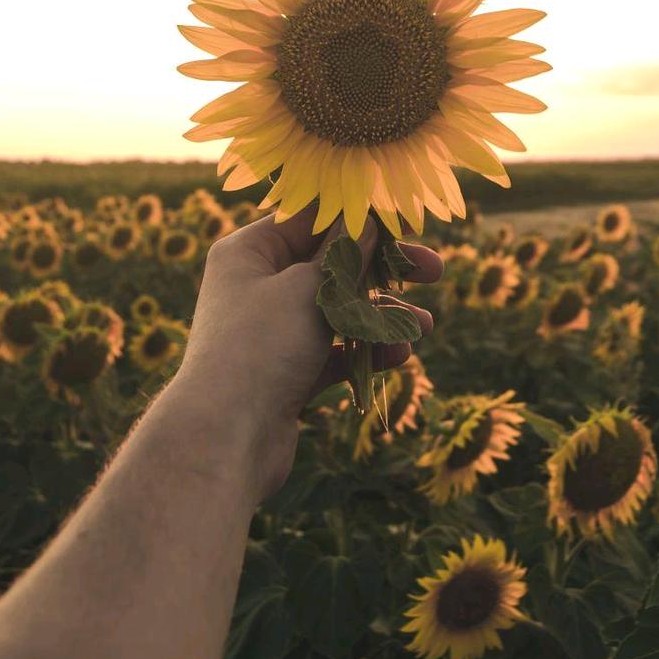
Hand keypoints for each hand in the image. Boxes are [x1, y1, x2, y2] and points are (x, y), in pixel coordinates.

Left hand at [178, 205, 442, 499]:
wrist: (225, 440)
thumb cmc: (261, 347)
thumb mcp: (308, 288)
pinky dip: (364, 350)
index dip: (359, 218)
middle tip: (433, 269)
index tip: (405, 222)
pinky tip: (397, 356)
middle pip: (330, 265)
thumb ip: (344, 254)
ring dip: (382, 316)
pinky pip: (333, 351)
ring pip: (338, 311)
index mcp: (249, 252)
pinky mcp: (286, 372)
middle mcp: (257, 286)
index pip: (310, 220)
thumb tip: (368, 221)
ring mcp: (272, 331)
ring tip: (423, 326)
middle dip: (383, 270)